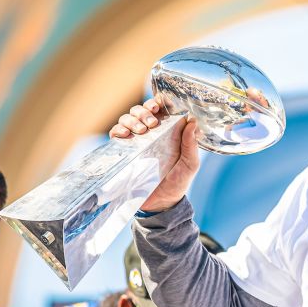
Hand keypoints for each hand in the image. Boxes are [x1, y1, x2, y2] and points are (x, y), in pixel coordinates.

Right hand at [109, 97, 201, 212]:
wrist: (161, 204)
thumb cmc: (178, 183)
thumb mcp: (190, 164)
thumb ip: (191, 145)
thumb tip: (192, 121)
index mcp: (168, 132)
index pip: (160, 109)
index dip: (158, 102)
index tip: (158, 106)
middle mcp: (150, 134)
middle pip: (141, 110)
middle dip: (144, 111)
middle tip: (151, 123)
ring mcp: (136, 142)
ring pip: (127, 118)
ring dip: (132, 119)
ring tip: (141, 131)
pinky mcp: (124, 151)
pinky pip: (115, 133)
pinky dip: (118, 129)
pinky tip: (125, 135)